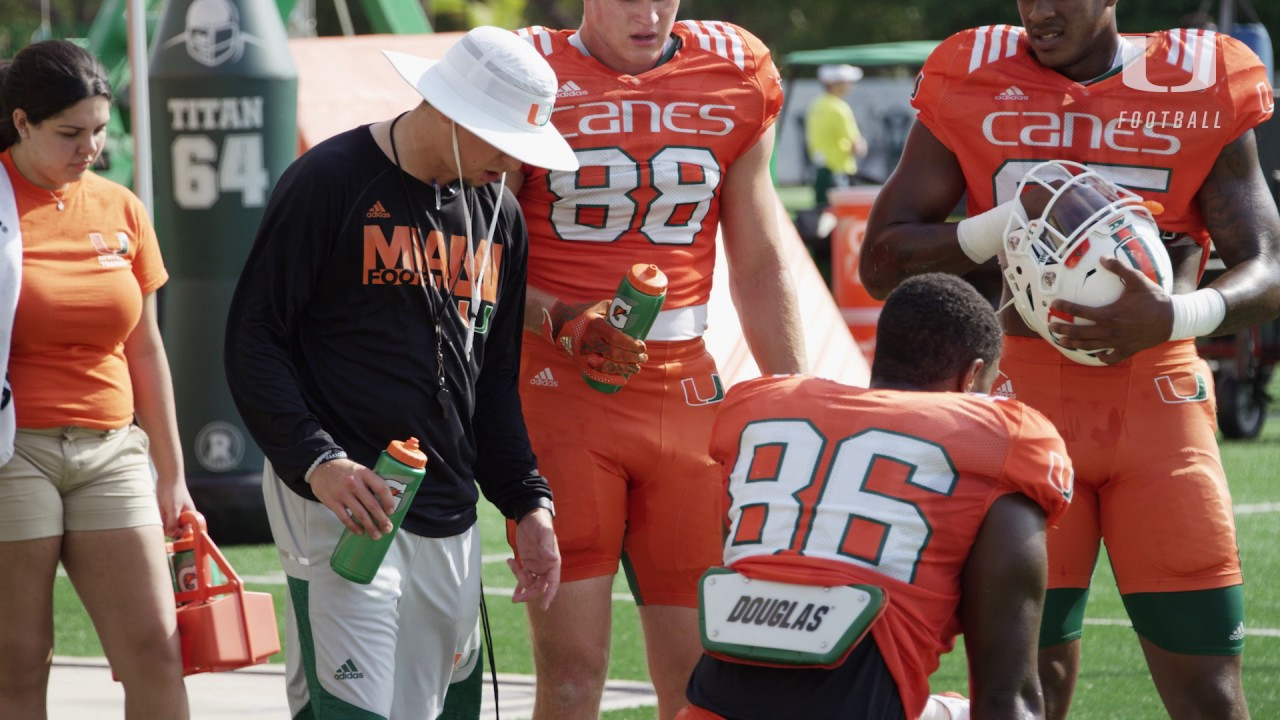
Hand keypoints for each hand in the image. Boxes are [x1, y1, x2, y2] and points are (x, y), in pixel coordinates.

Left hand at [156, 477, 195, 538]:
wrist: (168, 477)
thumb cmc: (174, 491)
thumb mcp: (173, 508)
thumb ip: (173, 522)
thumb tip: (171, 534)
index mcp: (189, 515)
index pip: (186, 530)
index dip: (179, 533)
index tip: (171, 531)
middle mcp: (182, 515)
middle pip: (176, 529)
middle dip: (169, 529)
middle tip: (165, 522)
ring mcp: (174, 513)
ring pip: (168, 525)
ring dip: (164, 523)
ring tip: (163, 512)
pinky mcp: (166, 510)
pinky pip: (163, 519)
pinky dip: (160, 519)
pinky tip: (160, 511)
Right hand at [309, 458, 395, 538]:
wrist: (321, 467)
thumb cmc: (345, 470)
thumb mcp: (360, 470)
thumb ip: (370, 482)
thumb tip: (385, 501)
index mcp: (364, 473)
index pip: (381, 488)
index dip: (388, 501)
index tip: (391, 511)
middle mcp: (354, 484)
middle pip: (372, 505)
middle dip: (382, 519)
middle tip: (388, 529)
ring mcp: (342, 494)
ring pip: (360, 514)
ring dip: (370, 527)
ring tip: (377, 535)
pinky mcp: (332, 503)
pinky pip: (345, 518)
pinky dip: (354, 527)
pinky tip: (360, 532)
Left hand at [507, 508, 559, 609]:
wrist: (530, 516)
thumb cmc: (540, 523)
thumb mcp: (544, 533)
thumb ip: (547, 546)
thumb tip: (552, 559)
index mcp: (553, 562)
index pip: (553, 582)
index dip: (549, 595)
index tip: (544, 606)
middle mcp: (546, 567)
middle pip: (539, 587)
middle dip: (529, 594)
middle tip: (515, 599)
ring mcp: (536, 566)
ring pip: (529, 583)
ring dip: (520, 582)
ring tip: (511, 562)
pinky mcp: (527, 563)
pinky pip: (523, 578)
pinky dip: (518, 584)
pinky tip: (514, 591)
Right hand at [545, 300, 647, 387]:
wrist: (561, 321)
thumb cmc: (587, 312)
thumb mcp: (603, 306)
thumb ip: (619, 311)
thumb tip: (638, 319)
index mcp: (595, 323)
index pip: (615, 337)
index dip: (630, 345)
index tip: (642, 347)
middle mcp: (587, 339)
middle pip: (613, 353)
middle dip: (631, 358)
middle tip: (643, 358)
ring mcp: (582, 352)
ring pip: (605, 365)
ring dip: (623, 369)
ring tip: (636, 368)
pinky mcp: (579, 361)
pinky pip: (595, 373)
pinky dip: (609, 378)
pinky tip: (622, 379)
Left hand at [1049, 256, 1173, 364]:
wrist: (1174, 318)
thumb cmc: (1154, 298)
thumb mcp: (1136, 280)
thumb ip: (1118, 268)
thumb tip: (1102, 257)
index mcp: (1109, 314)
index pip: (1080, 310)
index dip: (1065, 306)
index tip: (1054, 304)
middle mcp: (1110, 330)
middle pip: (1080, 332)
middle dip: (1064, 329)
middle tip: (1051, 327)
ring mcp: (1118, 342)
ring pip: (1091, 346)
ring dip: (1075, 344)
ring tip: (1062, 341)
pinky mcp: (1127, 350)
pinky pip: (1111, 357)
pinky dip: (1102, 357)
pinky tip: (1096, 355)